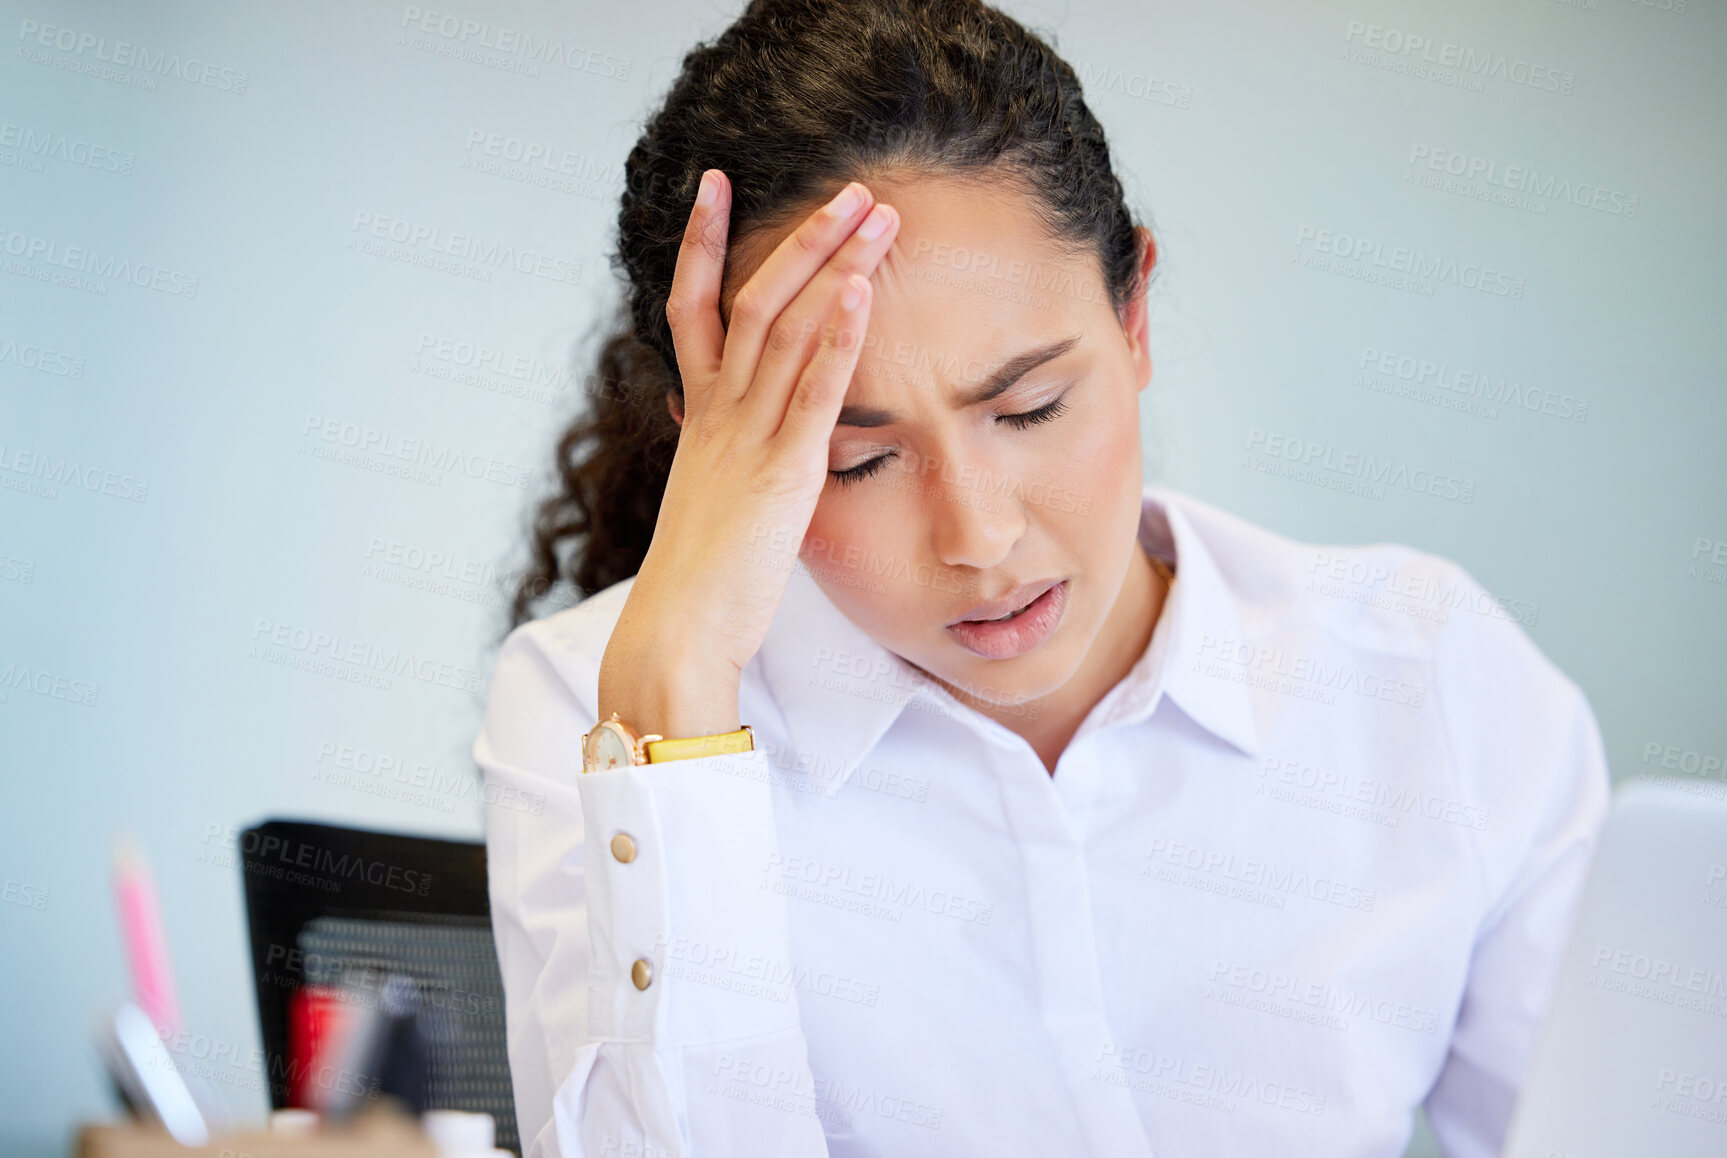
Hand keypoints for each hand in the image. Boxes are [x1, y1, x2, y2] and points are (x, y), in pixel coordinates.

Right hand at [597, 169, 900, 740]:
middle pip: (753, 297)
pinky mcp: (781, 471)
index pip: (691, 307)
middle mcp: (717, 413)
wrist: (678, 630)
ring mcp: (746, 437)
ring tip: (876, 213)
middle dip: (801, 236)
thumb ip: (718, 454)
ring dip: (833, 263)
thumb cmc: (697, 581)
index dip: (702, 243)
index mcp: (699, 417)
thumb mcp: (706, 500)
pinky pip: (812, 389)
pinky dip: (837, 335)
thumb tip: (713, 427)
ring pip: (784, 326)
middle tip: (848, 186)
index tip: (716, 185)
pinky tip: (863, 289)